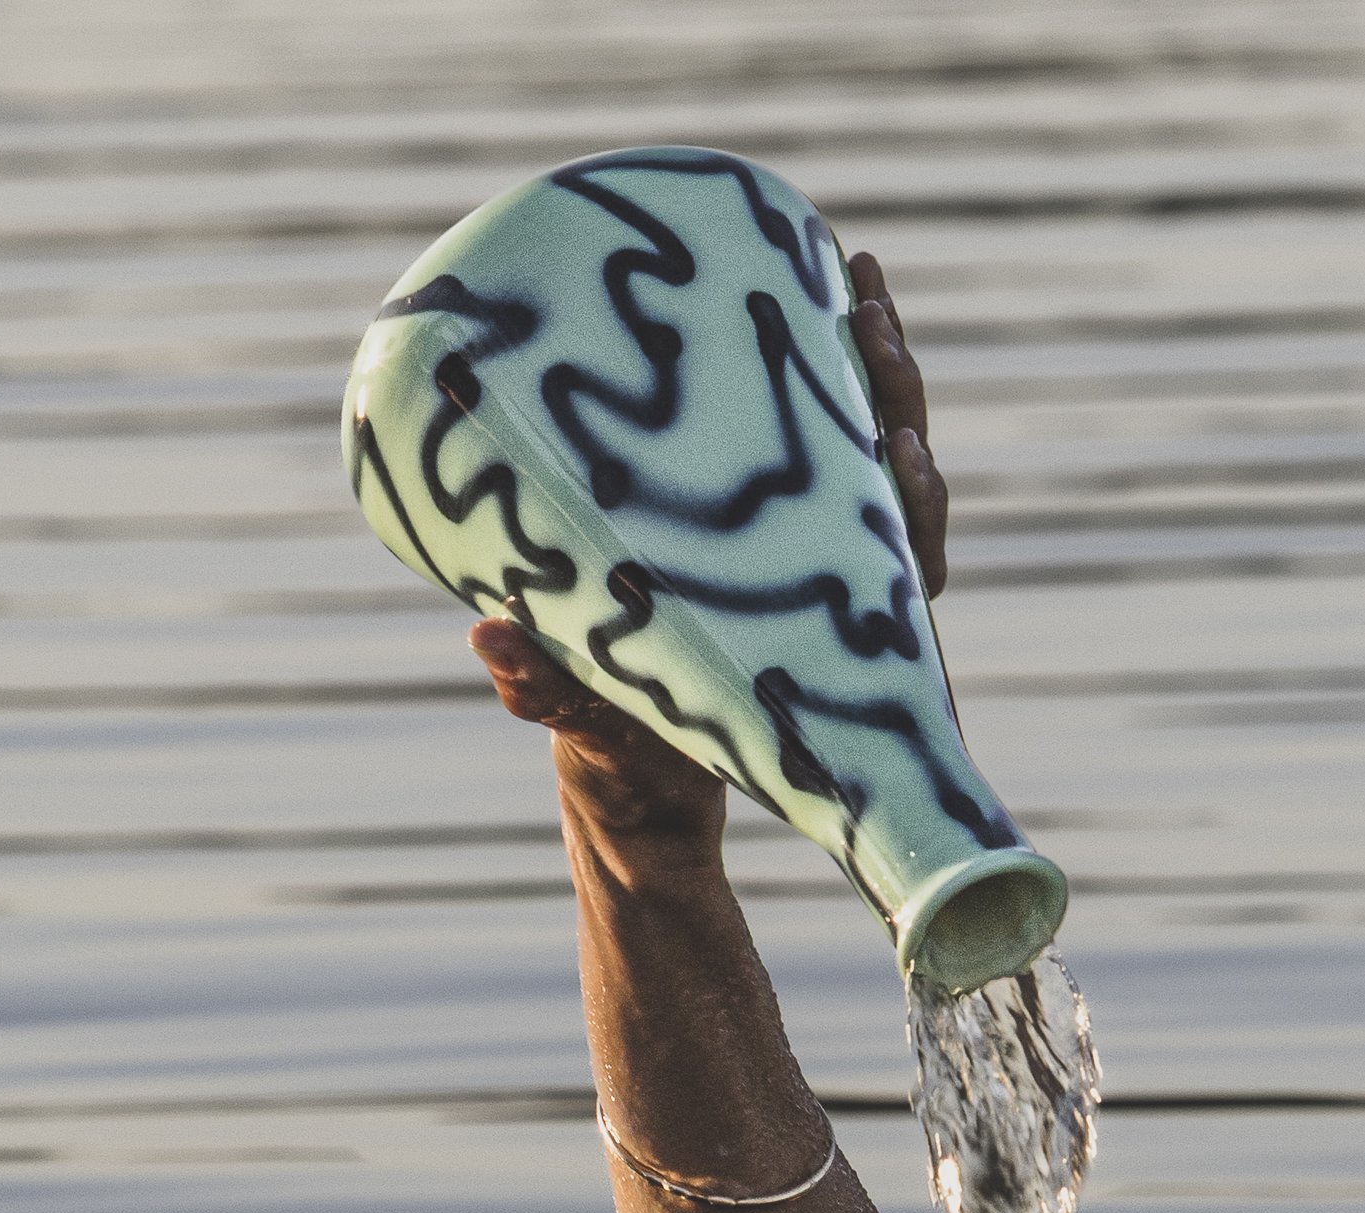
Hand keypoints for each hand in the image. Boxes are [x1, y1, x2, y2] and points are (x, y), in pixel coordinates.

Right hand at [471, 250, 948, 837]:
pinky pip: (829, 423)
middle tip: (868, 315)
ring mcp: (819, 536)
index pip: (905, 564)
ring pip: (874, 435)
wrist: (638, 751)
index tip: (901, 451)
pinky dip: (827, 355)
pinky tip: (815, 279)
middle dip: (894, 389)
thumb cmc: (621, 734)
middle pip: (901, 476)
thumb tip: (488, 633)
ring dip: (872, 350)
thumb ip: (539, 680)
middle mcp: (836, 582)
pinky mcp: (786, 504)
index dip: (915, 506)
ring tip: (854, 269)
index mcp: (822, 639)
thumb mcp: (579, 708)